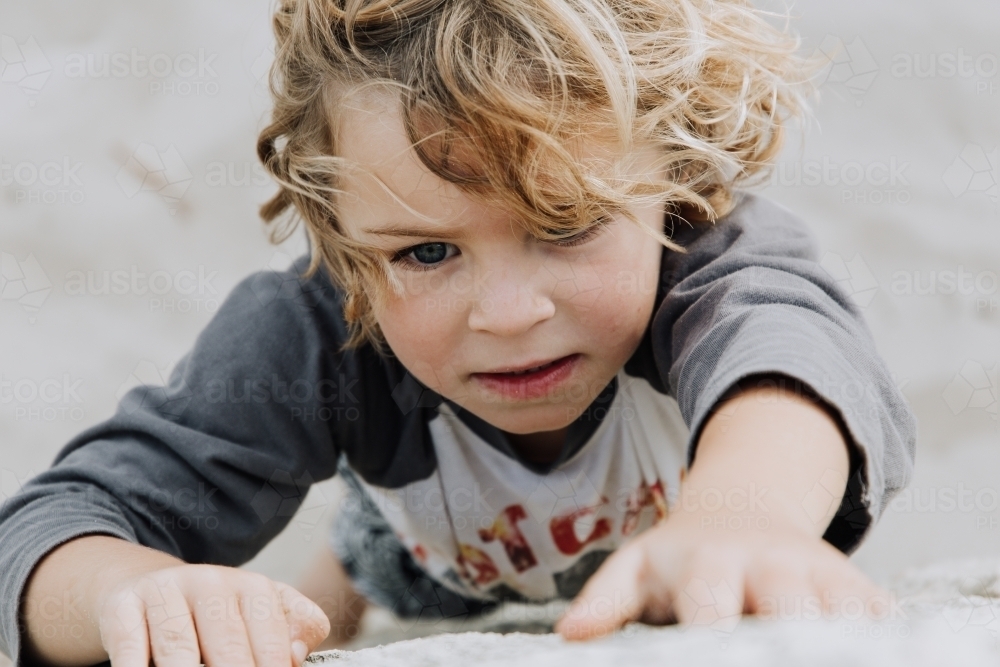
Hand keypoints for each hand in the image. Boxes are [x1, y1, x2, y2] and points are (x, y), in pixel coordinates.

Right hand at [97, 564, 329, 666]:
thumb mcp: (263, 612)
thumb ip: (293, 629)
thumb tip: (295, 655)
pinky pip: (129, 651)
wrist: (154, 587)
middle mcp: (210, 583)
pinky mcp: (122, 607)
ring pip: (179, 652)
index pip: (272, 641)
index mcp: (253, 588)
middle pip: (228, 649)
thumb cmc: (220, 615)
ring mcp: (165, 592)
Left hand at [554, 508, 889, 638]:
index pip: (710, 606)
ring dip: (842, 641)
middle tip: (777, 660)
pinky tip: (875, 654)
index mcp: (708, 563)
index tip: (710, 657)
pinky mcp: (855, 587)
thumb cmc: (680, 557)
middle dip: (791, 642)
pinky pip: (880, 616)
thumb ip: (605, 599)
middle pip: (791, 610)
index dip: (711, 640)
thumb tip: (570, 634)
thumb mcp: (636, 567)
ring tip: (837, 658)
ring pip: (844, 612)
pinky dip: (881, 639)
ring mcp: (817, 574)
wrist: (743, 512)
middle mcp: (768, 565)